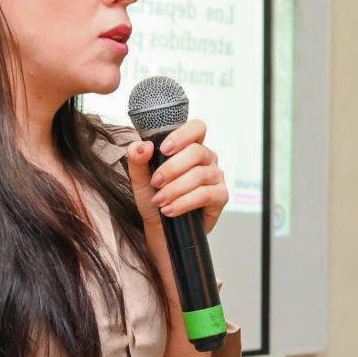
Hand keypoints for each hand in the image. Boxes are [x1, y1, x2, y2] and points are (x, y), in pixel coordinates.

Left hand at [127, 118, 227, 233]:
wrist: (160, 229)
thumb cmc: (154, 200)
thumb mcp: (139, 178)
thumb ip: (137, 159)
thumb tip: (143, 146)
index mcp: (190, 147)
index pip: (196, 128)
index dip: (182, 135)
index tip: (163, 150)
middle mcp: (207, 159)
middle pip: (197, 152)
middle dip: (172, 168)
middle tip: (156, 182)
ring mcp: (216, 177)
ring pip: (200, 175)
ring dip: (175, 189)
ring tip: (160, 201)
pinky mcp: (221, 197)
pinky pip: (205, 194)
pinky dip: (184, 203)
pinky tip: (170, 210)